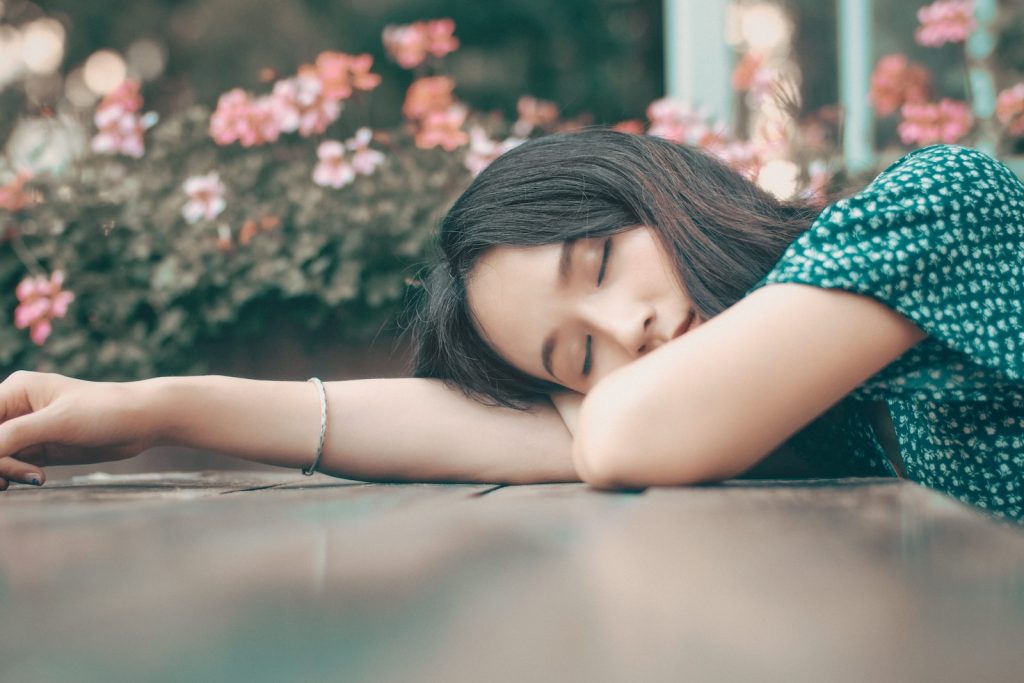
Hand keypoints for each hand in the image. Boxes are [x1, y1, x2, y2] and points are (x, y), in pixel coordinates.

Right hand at [0, 370, 155, 489]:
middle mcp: (17, 408)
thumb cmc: (104, 411)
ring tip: (34, 477)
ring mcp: (28, 430)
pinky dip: (18, 475)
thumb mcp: (58, 422)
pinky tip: (39, 478)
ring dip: (6, 471)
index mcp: (15, 390)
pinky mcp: (40, 449)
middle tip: (12, 479)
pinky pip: (13, 465)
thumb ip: (13, 436)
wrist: (144, 421)